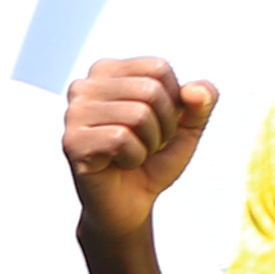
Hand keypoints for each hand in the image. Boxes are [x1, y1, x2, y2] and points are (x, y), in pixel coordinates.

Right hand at [62, 55, 218, 237]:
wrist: (130, 205)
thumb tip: (193, 90)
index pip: (158, 68)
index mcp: (107, 71)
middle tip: (147, 145)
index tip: (157, 124)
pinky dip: (133, 158)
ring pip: (138, 114)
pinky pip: (121, 139)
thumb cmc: (153, 160)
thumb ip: (202, 102)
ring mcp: (73, 114)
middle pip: (150, 90)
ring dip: (149, 144)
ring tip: (133, 154)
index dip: (173, 101)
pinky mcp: (72, 142)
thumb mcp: (187, 127)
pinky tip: (119, 165)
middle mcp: (84, 86)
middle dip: (163, 125)